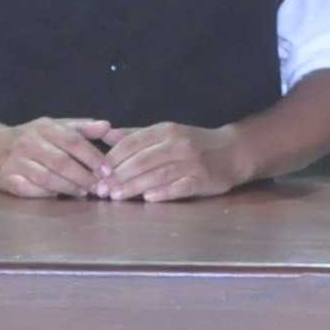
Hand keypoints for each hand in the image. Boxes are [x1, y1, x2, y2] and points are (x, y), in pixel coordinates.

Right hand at [0, 118, 114, 197]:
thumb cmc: (31, 138)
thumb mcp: (56, 127)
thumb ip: (83, 128)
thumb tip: (109, 127)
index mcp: (44, 127)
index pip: (73, 141)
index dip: (92, 157)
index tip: (107, 170)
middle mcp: (28, 142)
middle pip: (61, 162)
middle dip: (83, 177)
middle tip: (99, 187)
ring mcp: (16, 161)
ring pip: (47, 178)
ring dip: (69, 188)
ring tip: (83, 192)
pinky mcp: (7, 179)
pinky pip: (31, 190)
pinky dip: (47, 195)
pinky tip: (59, 196)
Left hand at [96, 121, 242, 201]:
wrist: (233, 151)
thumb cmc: (194, 144)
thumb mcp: (166, 133)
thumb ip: (136, 135)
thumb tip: (106, 135)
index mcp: (165, 131)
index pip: (132, 143)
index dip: (112, 159)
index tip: (96, 172)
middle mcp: (178, 144)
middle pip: (142, 160)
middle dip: (118, 176)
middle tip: (100, 189)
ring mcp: (191, 162)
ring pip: (157, 174)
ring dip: (134, 187)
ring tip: (115, 196)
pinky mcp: (203, 179)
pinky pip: (181, 187)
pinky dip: (164, 193)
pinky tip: (148, 199)